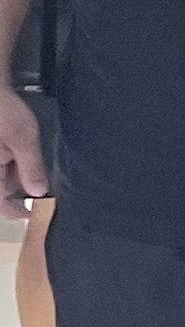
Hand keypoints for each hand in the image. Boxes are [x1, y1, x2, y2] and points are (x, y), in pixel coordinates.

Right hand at [0, 86, 45, 217]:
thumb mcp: (23, 139)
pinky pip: (0, 163)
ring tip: (30, 163)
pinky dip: (7, 163)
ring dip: (12, 175)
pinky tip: (17, 153)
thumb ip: (30, 168)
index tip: (30, 215)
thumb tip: (37, 192)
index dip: (15, 212)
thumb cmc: (3, 111)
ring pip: (0, 176)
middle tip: (39, 185)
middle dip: (16, 189)